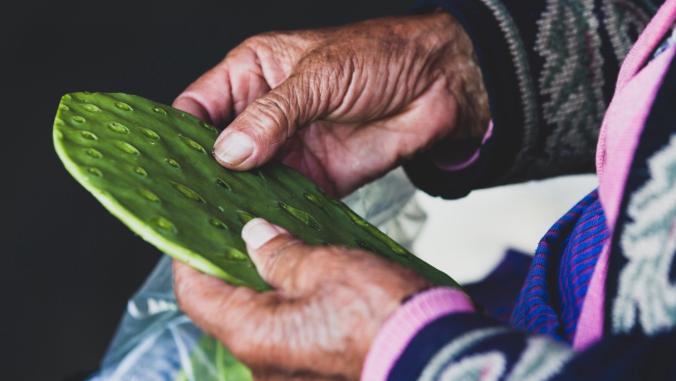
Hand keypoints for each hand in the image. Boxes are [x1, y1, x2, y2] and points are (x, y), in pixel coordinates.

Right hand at [173, 12, 487, 196]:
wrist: (438, 86)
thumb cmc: (380, 57)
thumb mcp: (319, 76)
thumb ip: (272, 115)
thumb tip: (228, 152)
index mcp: (252, 74)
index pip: (197, 107)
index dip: (178, 135)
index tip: (164, 165)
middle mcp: (264, 115)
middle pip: (218, 152)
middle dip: (204, 176)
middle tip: (186, 204)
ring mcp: (288, 149)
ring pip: (247, 181)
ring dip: (234, 202)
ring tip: (215, 224)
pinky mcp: (316, 178)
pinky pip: (283, 201)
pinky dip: (271, 216)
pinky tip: (257, 230)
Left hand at [173, 218, 430, 379]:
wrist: (438, 361)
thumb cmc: (386, 319)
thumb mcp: (326, 268)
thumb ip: (281, 253)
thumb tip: (255, 238)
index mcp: (255, 336)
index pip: (196, 295)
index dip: (189, 258)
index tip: (194, 230)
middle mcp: (264, 365)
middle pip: (229, 309)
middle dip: (235, 268)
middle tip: (248, 231)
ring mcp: (290, 374)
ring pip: (263, 322)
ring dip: (268, 286)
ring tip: (285, 249)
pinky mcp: (315, 374)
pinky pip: (290, 336)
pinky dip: (292, 307)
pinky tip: (312, 280)